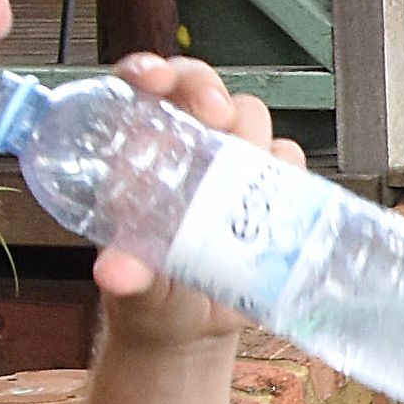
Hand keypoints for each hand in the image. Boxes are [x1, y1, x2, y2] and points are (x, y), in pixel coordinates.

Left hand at [86, 55, 283, 360]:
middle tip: (215, 117)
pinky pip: (288, 159)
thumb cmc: (148, 298)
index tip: (154, 80)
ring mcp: (230, 165)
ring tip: (246, 171)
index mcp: (139, 155)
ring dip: (252, 133)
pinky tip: (280, 196)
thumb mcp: (133, 290)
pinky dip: (288, 168)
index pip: (140, 89)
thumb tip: (115, 275)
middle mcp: (186, 148)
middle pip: (200, 87)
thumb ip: (127, 277)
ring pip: (249, 117)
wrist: (191, 333)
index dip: (149, 70)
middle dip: (209, 90)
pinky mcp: (269, 188)